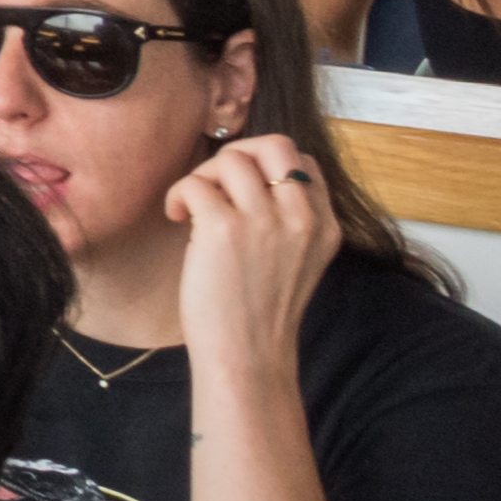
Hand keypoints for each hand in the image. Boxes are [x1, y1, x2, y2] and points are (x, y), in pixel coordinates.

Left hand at [171, 132, 340, 392]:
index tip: (240, 190)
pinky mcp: (225, 229)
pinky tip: (177, 218)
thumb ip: (287, 219)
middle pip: (275, 145)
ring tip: (192, 207)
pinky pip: (195, 183)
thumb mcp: (296, 260)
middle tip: (215, 184)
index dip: (265, 164)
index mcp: (324, 225)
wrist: (247, 356)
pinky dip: (178, 195)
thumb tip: (248, 174)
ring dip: (202, 176)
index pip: (303, 161)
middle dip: (237, 155)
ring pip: (231, 159)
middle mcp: (302, 218)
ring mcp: (266, 221)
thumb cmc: (258, 311)